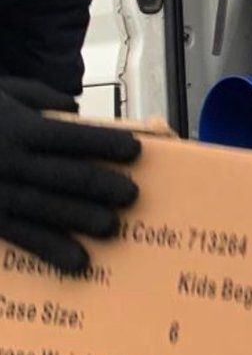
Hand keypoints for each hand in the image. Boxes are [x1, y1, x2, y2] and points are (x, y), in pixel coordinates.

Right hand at [0, 76, 140, 273]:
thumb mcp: (2, 92)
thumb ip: (37, 97)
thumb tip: (72, 110)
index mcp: (19, 129)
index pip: (71, 136)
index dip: (104, 143)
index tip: (135, 149)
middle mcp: (11, 162)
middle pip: (63, 175)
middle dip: (99, 185)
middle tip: (131, 194)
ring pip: (45, 209)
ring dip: (80, 219)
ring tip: (111, 227)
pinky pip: (22, 237)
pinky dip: (50, 251)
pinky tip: (78, 262)